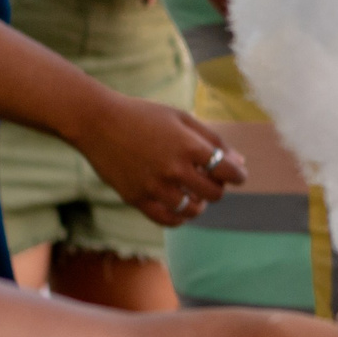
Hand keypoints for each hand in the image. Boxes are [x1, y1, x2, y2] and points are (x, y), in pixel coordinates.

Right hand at [70, 92, 245, 225]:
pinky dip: (180, 216)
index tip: (237, 175)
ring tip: (195, 194)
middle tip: (209, 180)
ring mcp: (154, 186)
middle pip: (215, 193)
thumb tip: (240, 162)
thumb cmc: (144, 116)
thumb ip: (213, 140)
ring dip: (200, 204)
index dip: (239, 175)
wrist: (97, 122)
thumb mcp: (182, 119)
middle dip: (218, 187)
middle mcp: (174, 169)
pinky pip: (168, 220)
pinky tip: (179, 205)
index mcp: (189, 146)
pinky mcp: (137, 199)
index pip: (229, 171)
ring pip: (193, 210)